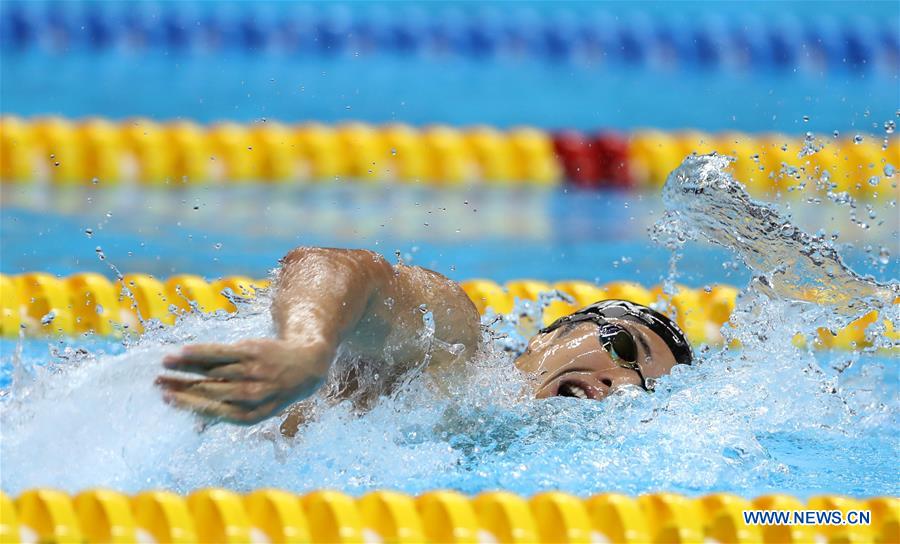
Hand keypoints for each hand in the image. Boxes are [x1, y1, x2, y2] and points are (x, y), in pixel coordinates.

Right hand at [157, 338, 332, 423]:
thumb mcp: (257, 409)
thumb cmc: (272, 391)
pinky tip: (184, 351)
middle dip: (182, 387)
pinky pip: (223, 352)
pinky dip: (203, 352)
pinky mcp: (254, 351)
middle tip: (158, 384)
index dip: (190, 406)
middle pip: (211, 390)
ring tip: (165, 365)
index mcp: (252, 414)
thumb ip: (226, 413)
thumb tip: (194, 427)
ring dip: (187, 367)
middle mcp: (254, 394)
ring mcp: (254, 371)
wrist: (305, 366)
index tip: (167, 400)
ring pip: (214, 370)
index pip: (216, 411)